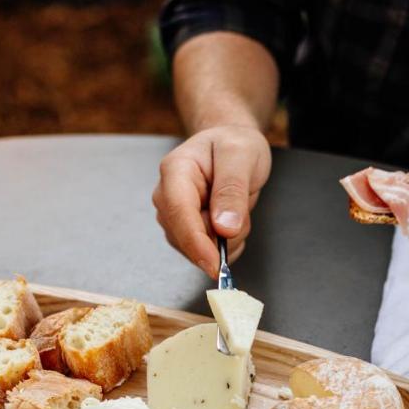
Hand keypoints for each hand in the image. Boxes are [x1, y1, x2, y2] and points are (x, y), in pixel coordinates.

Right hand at [152, 125, 271, 277]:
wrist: (230, 144)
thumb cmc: (233, 144)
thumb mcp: (242, 155)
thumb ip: (232, 190)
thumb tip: (224, 228)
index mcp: (175, 171)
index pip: (179, 214)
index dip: (196, 243)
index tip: (214, 264)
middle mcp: (167, 196)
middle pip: (186, 237)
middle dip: (221, 236)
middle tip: (242, 205)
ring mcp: (174, 216)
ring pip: (199, 249)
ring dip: (227, 238)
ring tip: (237, 206)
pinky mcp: (185, 231)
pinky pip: (208, 253)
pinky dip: (228, 244)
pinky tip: (233, 220)